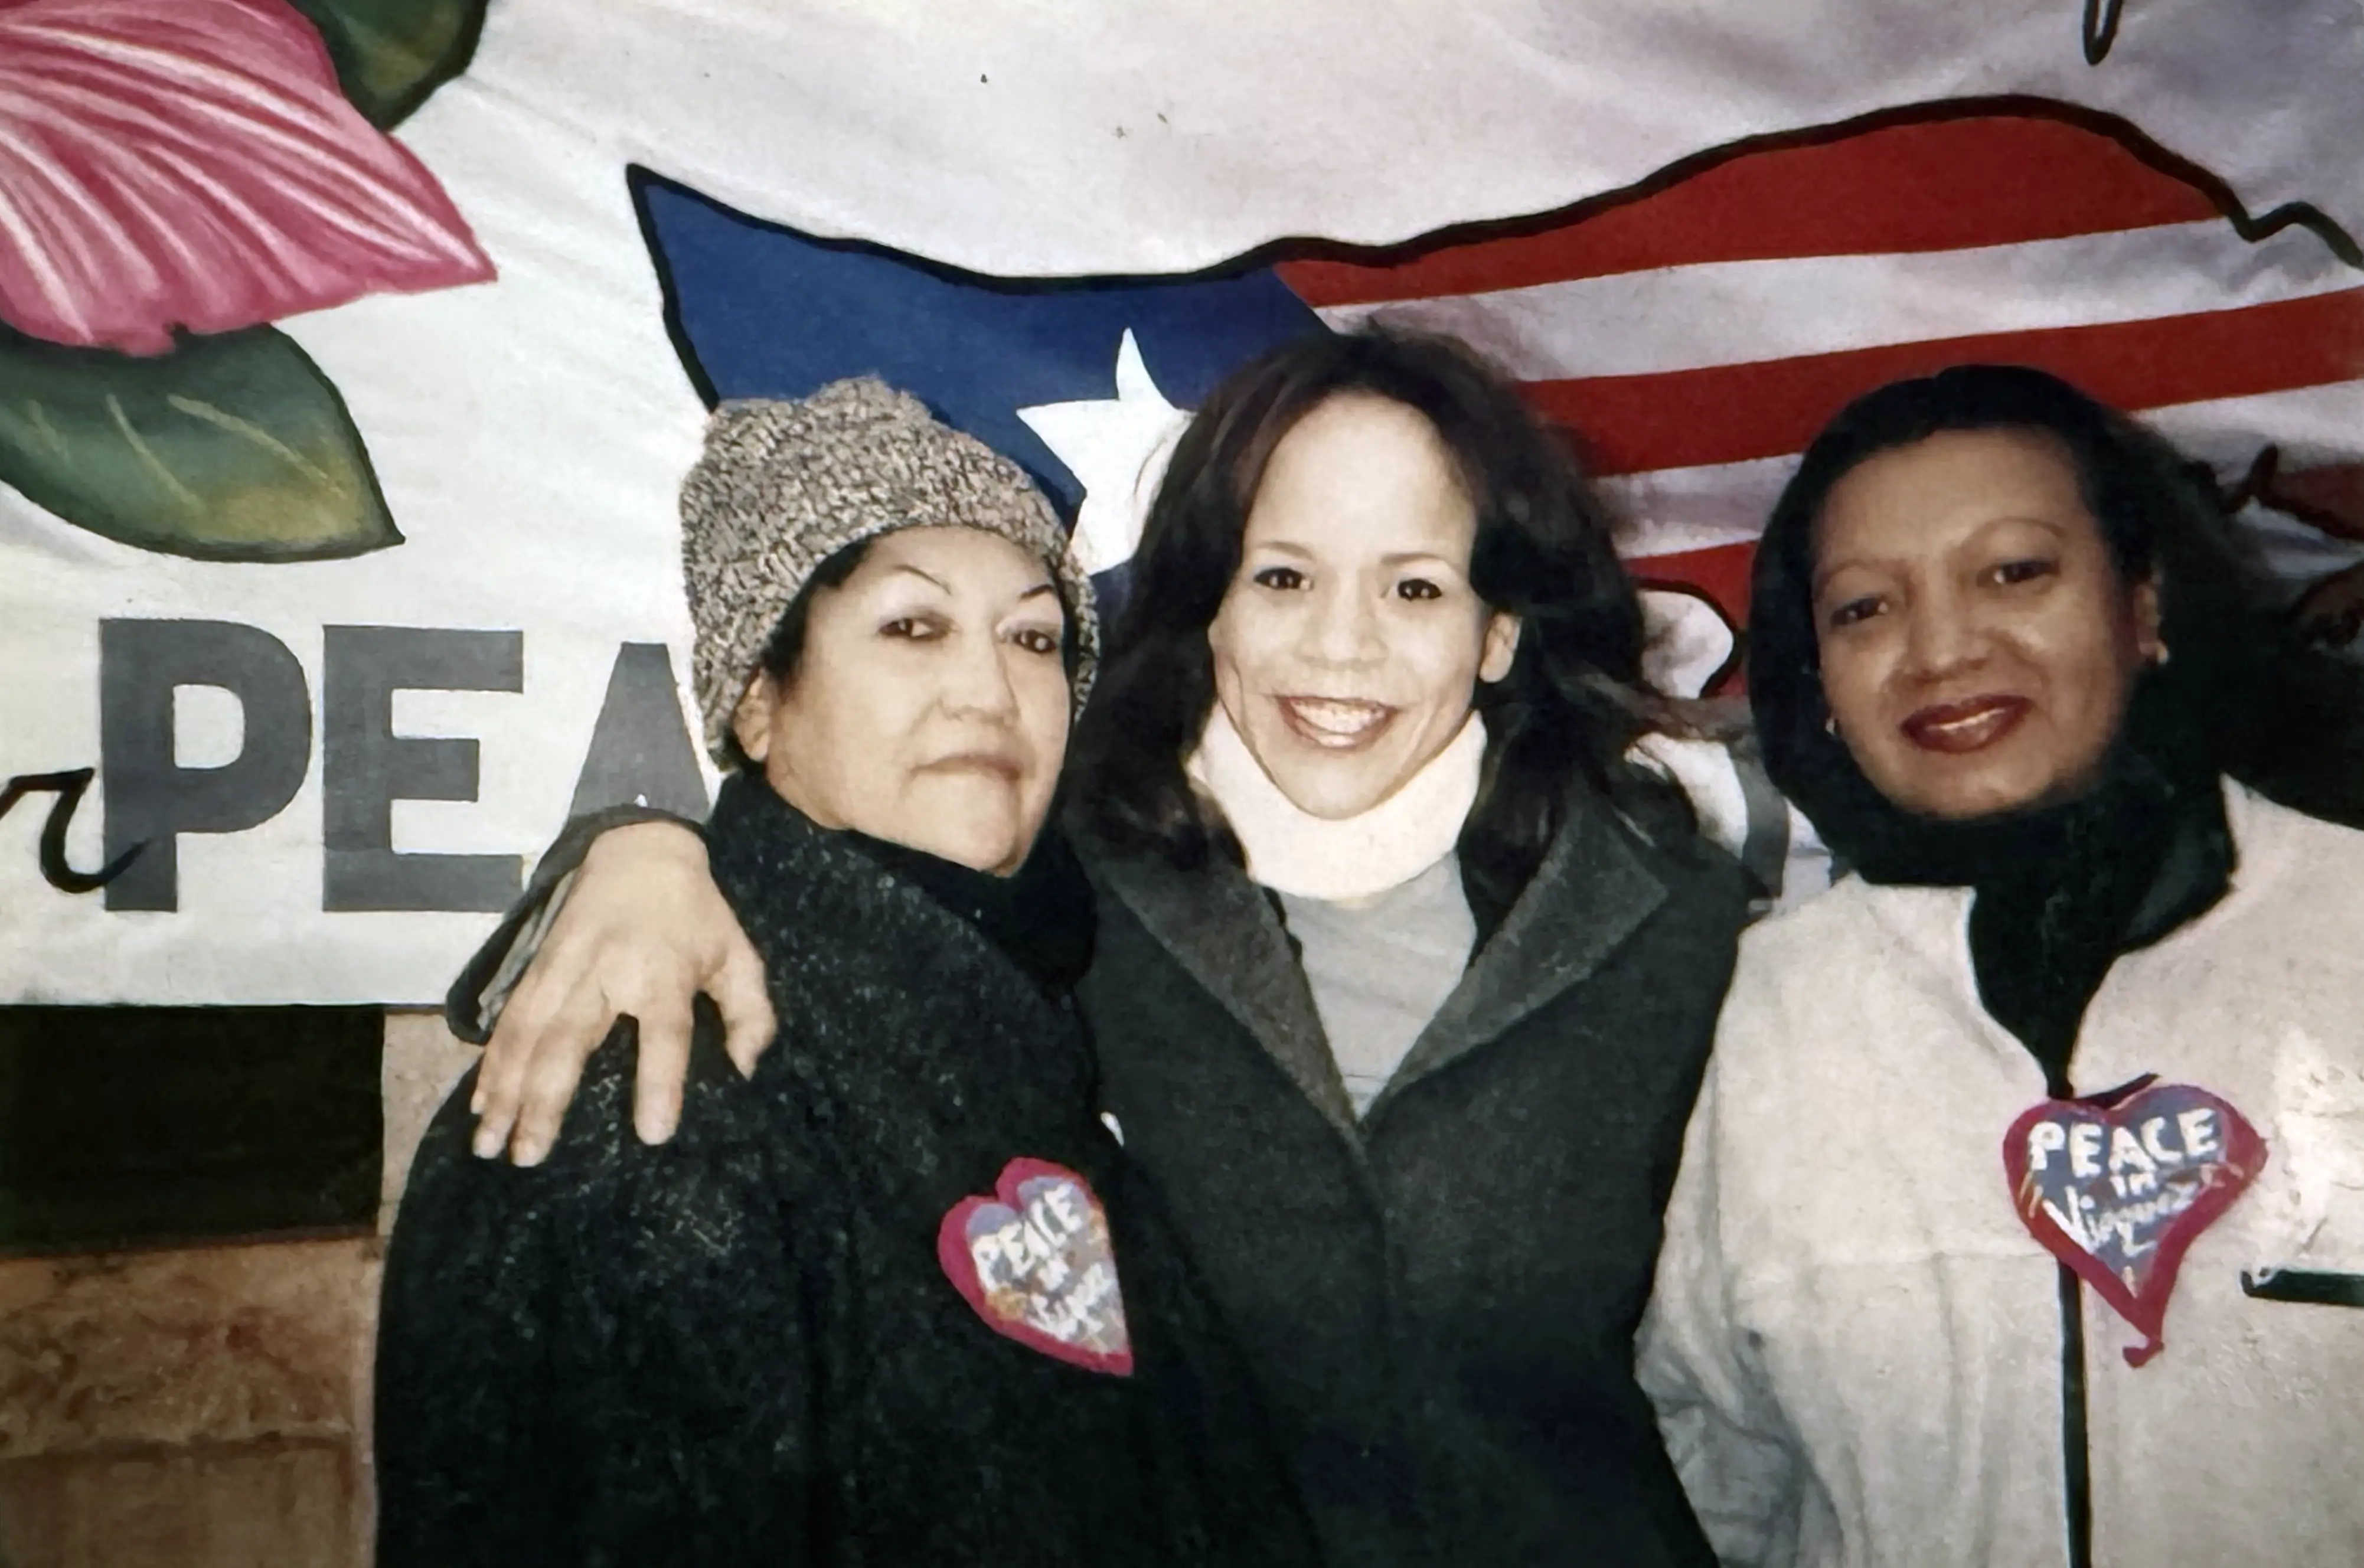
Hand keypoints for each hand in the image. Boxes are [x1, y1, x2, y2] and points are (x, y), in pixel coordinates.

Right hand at [469, 821, 774, 1164]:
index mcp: (665, 971)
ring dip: (506, 1090)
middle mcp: (606, 972)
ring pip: (527, 1035)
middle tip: (529, 1156)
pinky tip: (479, 1103)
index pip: (665, 1031)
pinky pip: (509, 1020)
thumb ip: (751, 1013)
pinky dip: (492, 1062)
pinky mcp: (536, 966)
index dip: (659, 1082)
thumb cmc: (694, 913)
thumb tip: (746, 1071)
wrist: (639, 847)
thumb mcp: (737, 953)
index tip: (652, 1134)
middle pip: (570, 1040)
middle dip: (545, 1100)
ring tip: (490, 1142)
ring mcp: (563, 969)